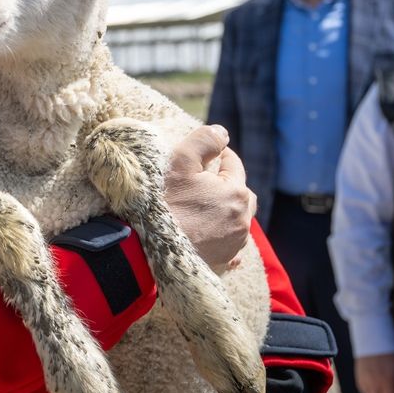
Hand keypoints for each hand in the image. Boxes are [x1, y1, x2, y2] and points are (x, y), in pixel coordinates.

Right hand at [165, 125, 255, 268]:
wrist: (151, 247)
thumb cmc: (165, 202)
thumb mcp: (180, 161)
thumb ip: (204, 141)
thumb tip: (222, 132)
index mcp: (236, 192)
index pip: (233, 164)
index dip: (219, 155)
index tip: (205, 154)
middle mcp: (242, 219)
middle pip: (242, 193)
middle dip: (228, 183)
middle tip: (206, 180)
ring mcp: (234, 242)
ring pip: (237, 219)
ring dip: (226, 210)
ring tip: (205, 205)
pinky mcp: (223, 260)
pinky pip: (232, 247)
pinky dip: (225, 238)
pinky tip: (215, 235)